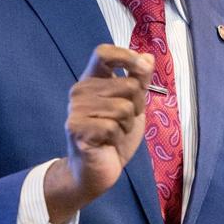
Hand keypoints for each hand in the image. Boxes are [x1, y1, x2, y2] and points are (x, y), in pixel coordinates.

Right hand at [45, 44, 152, 223]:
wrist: (95, 171)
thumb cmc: (114, 136)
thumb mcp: (134, 105)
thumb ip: (140, 81)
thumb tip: (148, 57)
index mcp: (93, 79)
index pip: (104, 53)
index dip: (126, 56)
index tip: (143, 69)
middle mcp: (81, 89)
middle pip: (128, 85)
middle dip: (137, 106)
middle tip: (125, 121)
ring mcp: (76, 108)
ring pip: (123, 107)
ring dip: (127, 125)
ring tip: (116, 133)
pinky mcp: (75, 127)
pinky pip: (113, 126)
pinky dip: (118, 137)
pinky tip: (108, 143)